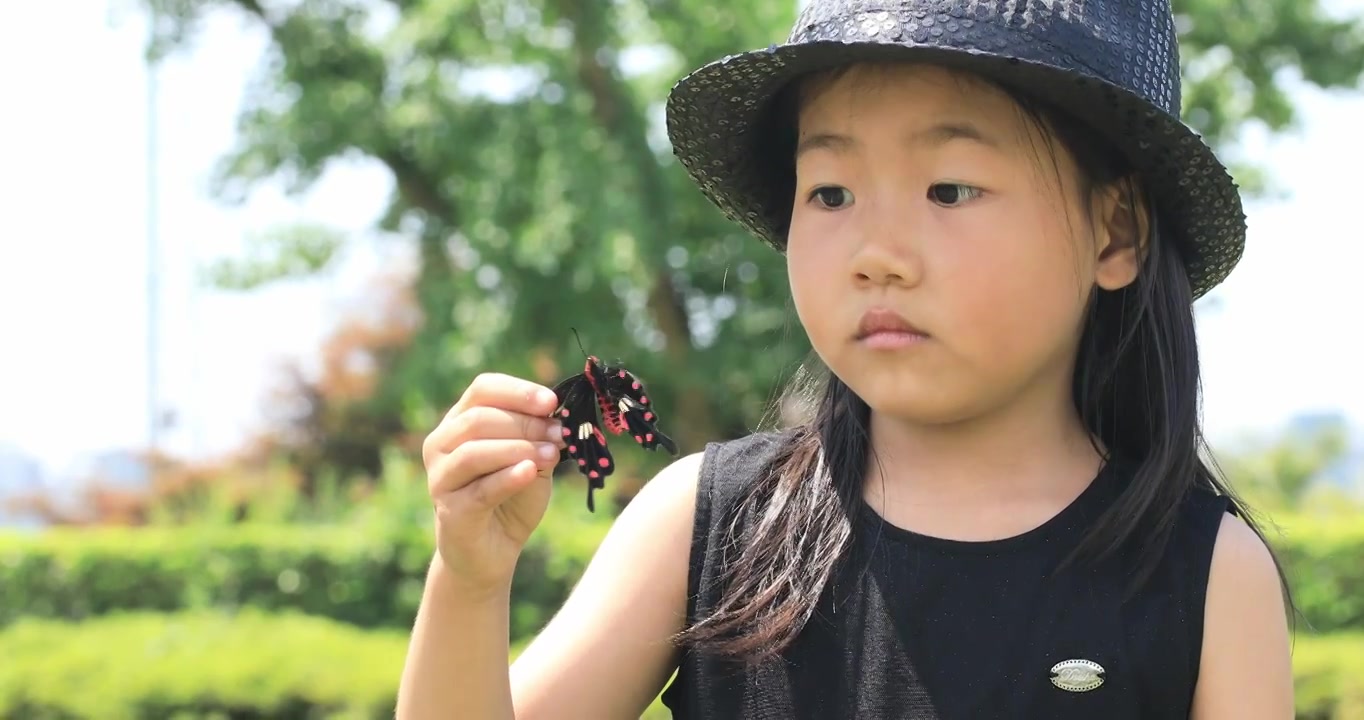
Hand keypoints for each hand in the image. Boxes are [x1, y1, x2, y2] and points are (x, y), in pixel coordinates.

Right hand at [422, 372, 564, 596]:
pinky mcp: (451, 511)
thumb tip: (557, 418)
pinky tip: (530, 471)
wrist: (492, 552)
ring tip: (551, 453)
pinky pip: (480, 489)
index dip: (518, 391)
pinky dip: (508, 477)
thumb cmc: (511, 498)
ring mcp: (440, 478)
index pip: (483, 389)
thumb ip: (539, 438)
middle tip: (559, 433)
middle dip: (525, 423)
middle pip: (479, 419)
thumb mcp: (531, 460)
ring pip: (474, 452)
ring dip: (518, 448)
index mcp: (459, 422)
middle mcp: (440, 445)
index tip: (551, 402)